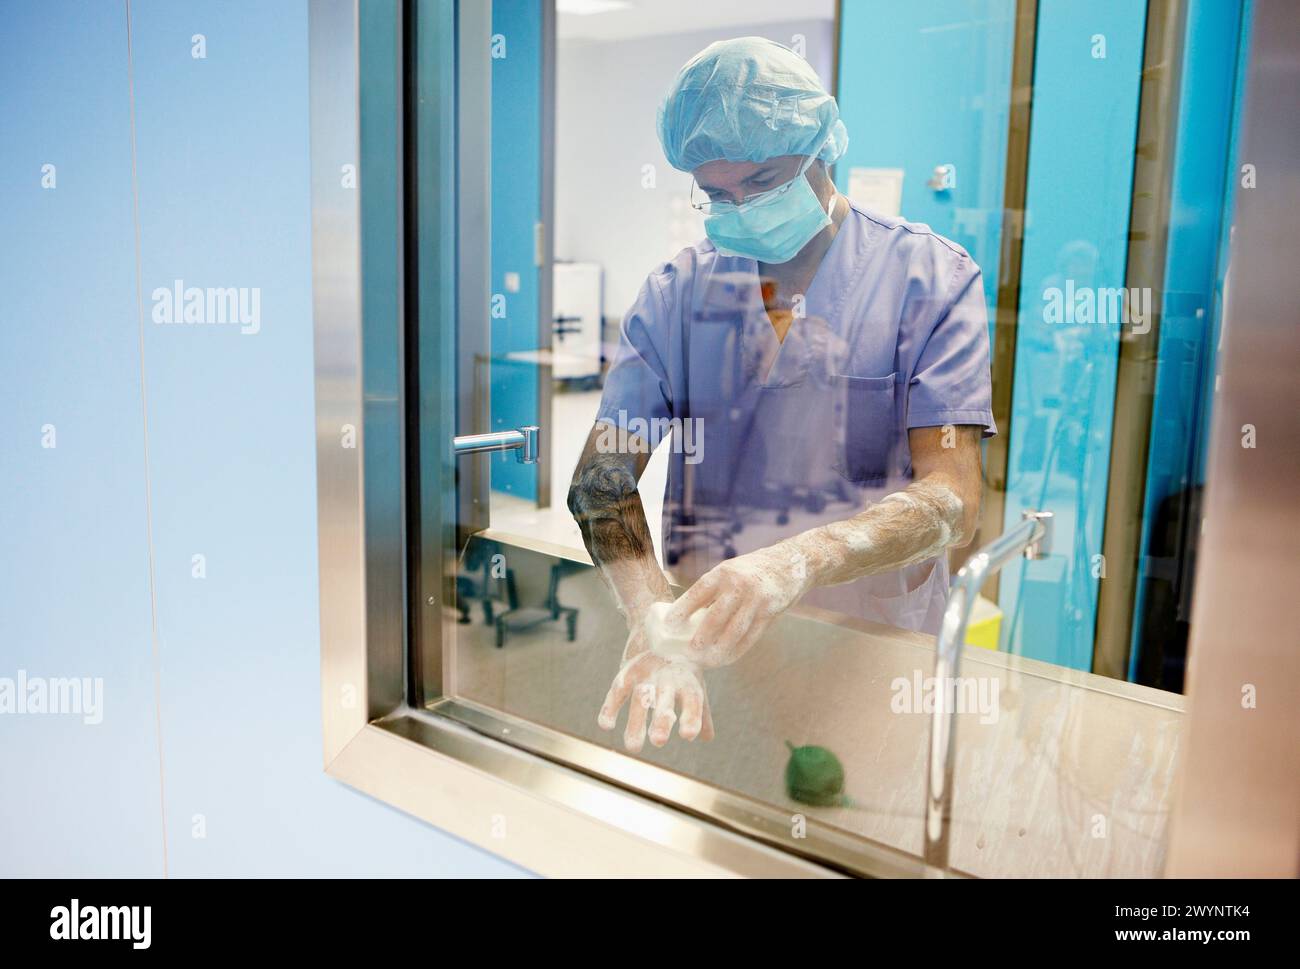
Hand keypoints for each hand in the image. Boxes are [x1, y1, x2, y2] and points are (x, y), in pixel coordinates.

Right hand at [598, 618, 713, 750]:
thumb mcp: (693, 683)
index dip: (692, 718)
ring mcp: (646, 674)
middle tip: (659, 742)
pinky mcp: (627, 671)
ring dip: (636, 722)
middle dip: (662, 721)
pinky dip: (610, 707)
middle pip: (665, 700)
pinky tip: (606, 726)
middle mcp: (667, 677)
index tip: (688, 736)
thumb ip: (700, 711)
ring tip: (633, 748)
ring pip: (640, 698)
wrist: (657, 625)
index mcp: (688, 681)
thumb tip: (707, 738)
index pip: (693, 701)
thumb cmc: (680, 664)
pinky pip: (617, 691)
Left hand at [665, 542, 811, 668]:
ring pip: (734, 632)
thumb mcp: (730, 571)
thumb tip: (688, 619)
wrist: (790, 563)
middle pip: (716, 617)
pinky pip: (751, 637)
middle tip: (689, 652)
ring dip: (719, 650)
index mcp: (724, 572)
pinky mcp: (770, 613)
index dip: (682, 610)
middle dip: (701, 638)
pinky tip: (725, 658)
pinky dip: (737, 650)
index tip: (669, 625)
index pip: (698, 593)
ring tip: (706, 661)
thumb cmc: (751, 570)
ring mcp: (757, 600)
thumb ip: (714, 592)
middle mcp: (740, 585)